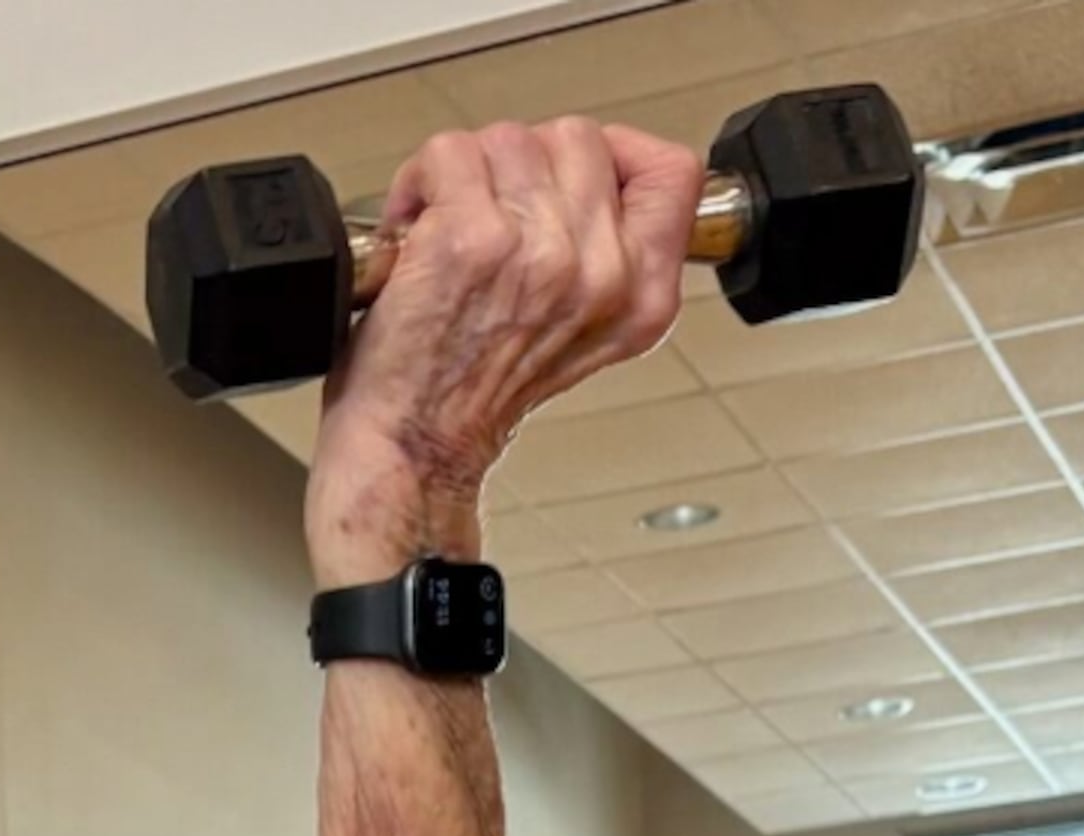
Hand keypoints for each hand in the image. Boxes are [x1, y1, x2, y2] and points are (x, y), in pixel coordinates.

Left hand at [306, 118, 700, 582]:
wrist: (412, 448)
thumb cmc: (470, 398)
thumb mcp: (583, 336)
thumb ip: (610, 259)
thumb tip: (589, 181)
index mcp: (641, 296)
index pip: (671, 171)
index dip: (616, 154)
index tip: (568, 176)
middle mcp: (600, 273)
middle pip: (579, 139)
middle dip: (521, 163)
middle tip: (488, 209)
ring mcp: (538, 252)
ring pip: (511, 139)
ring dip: (465, 172)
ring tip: (446, 224)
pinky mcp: (471, 239)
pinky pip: (450, 153)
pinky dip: (418, 181)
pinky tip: (414, 227)